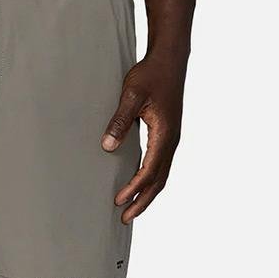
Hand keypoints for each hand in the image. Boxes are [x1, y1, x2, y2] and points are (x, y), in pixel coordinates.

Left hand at [101, 55, 186, 222]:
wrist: (171, 58)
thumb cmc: (151, 74)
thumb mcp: (132, 94)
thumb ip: (119, 120)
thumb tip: (107, 146)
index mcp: (164, 134)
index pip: (149, 171)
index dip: (134, 189)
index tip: (118, 201)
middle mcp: (171, 140)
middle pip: (158, 181)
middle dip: (142, 201)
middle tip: (125, 219)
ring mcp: (171, 139)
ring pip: (161, 175)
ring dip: (146, 194)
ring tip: (131, 209)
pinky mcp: (167, 135)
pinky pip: (160, 165)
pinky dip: (150, 180)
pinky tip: (138, 185)